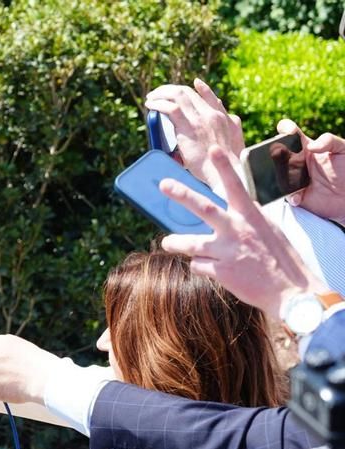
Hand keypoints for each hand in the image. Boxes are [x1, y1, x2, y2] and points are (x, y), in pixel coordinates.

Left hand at [145, 79, 244, 194]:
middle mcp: (211, 114)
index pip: (210, 97)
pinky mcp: (188, 127)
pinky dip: (158, 104)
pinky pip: (170, 108)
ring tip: (150, 98)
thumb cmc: (225, 164)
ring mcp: (200, 119)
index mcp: (222, 117)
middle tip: (158, 94)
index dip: (201, 89)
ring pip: (178, 95)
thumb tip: (228, 120)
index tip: (194, 83)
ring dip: (161, 94)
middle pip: (188, 92)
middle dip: (171, 90)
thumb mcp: (232, 141)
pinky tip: (150, 106)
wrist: (223, 172)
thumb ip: (229, 128)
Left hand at [159, 145, 329, 319]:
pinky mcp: (222, 271)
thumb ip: (244, 219)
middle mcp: (238, 230)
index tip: (214, 150)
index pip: (236, 187)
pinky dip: (201, 266)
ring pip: (189, 243)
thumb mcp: (267, 230)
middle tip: (164, 184)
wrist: (292, 291)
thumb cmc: (279, 258)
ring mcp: (228, 251)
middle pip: (204, 208)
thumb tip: (221, 214)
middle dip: (182, 194)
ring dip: (175, 243)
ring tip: (168, 242)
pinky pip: (198, 266)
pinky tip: (212, 269)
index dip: (225, 168)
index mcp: (252, 217)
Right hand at [276, 120, 344, 222]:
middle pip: (277, 153)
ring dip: (278, 176)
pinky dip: (289, 196)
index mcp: (306, 146)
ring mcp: (293, 177)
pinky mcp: (294, 194)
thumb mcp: (344, 149)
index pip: (291, 134)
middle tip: (278, 154)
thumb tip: (311, 146)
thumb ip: (330, 141)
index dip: (286, 129)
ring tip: (289, 181)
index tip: (288, 131)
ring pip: (276, 175)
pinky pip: (285, 195)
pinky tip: (298, 196)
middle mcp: (296, 161)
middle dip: (273, 152)